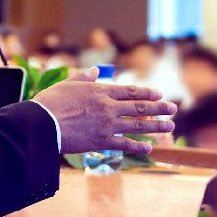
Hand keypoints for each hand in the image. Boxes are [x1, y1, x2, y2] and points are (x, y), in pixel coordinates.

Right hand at [33, 66, 177, 154]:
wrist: (42, 124)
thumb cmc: (51, 103)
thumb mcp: (67, 84)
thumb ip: (83, 77)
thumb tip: (94, 70)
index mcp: (100, 91)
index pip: (130, 91)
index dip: (148, 92)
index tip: (160, 94)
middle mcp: (108, 107)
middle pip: (140, 106)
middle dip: (159, 107)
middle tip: (174, 108)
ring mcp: (107, 125)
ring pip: (138, 125)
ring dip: (156, 125)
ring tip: (170, 126)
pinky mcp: (101, 141)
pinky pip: (125, 144)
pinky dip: (138, 146)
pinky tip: (149, 147)